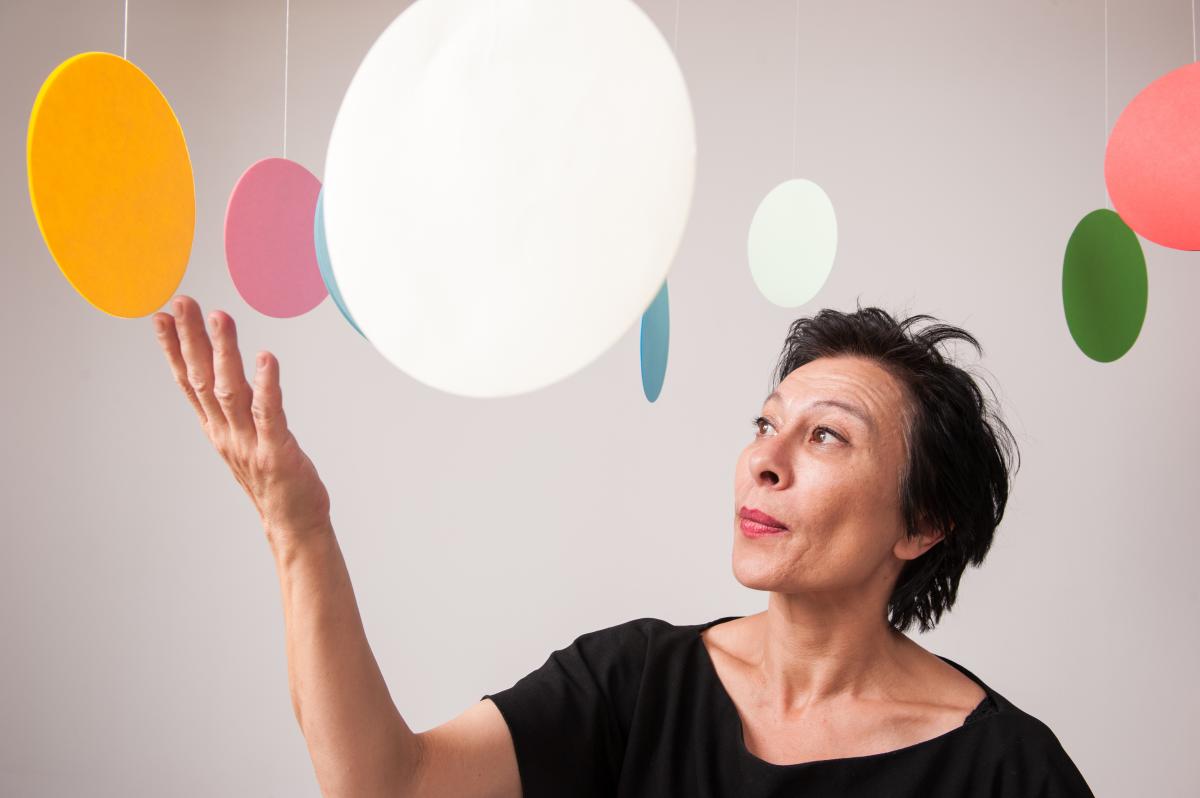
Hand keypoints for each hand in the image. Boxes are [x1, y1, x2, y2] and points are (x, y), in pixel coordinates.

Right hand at [153, 295, 331, 548]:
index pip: (188, 383)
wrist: (293, 525)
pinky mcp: (276, 452)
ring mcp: (249, 443)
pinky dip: (266, 384)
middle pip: (202, 379)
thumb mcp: (244, 442)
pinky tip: (265, 358)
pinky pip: (269, 413)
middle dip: (191, 339)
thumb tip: (227, 379)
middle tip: (183, 302)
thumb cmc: (274, 481)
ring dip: (223, 353)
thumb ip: (234, 412)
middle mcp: (227, 433)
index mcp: (217, 429)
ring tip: (220, 318)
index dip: (173, 349)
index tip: (161, 317)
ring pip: (230, 391)